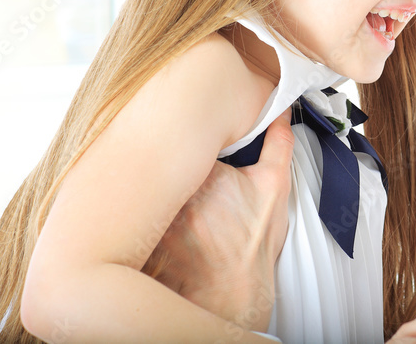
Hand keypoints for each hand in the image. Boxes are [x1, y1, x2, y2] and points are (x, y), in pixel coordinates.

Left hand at [143, 109, 294, 332]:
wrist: (234, 297)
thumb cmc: (253, 246)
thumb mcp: (274, 189)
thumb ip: (278, 146)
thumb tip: (281, 118)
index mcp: (205, 175)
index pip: (184, 144)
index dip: (188, 146)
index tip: (195, 151)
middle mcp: (175, 194)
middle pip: (159, 164)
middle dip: (164, 164)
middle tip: (185, 180)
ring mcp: (155, 219)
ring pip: (144, 192)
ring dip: (151, 192)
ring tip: (172, 206)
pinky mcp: (141, 241)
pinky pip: (133, 220)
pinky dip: (140, 219)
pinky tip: (154, 225)